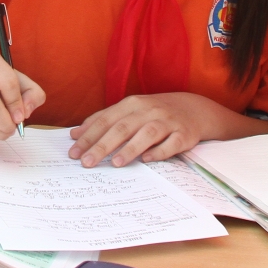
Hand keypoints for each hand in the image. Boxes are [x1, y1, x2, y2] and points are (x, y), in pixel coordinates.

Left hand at [68, 92, 214, 167]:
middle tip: (87, 163)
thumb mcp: (129, 110)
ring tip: (114, 163)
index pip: (105, 120)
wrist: (194, 109)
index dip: (89, 136)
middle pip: (122, 127)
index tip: (74, 152)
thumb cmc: (154, 113)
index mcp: (132, 103)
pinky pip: (172, 144)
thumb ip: (103, 120)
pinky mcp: (184, 134)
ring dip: (130, 148)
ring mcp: (168, 122)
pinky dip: (159, 152)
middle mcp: (149, 110)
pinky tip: (147, 160)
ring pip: (147, 134)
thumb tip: (74, 134)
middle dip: (102, 145)